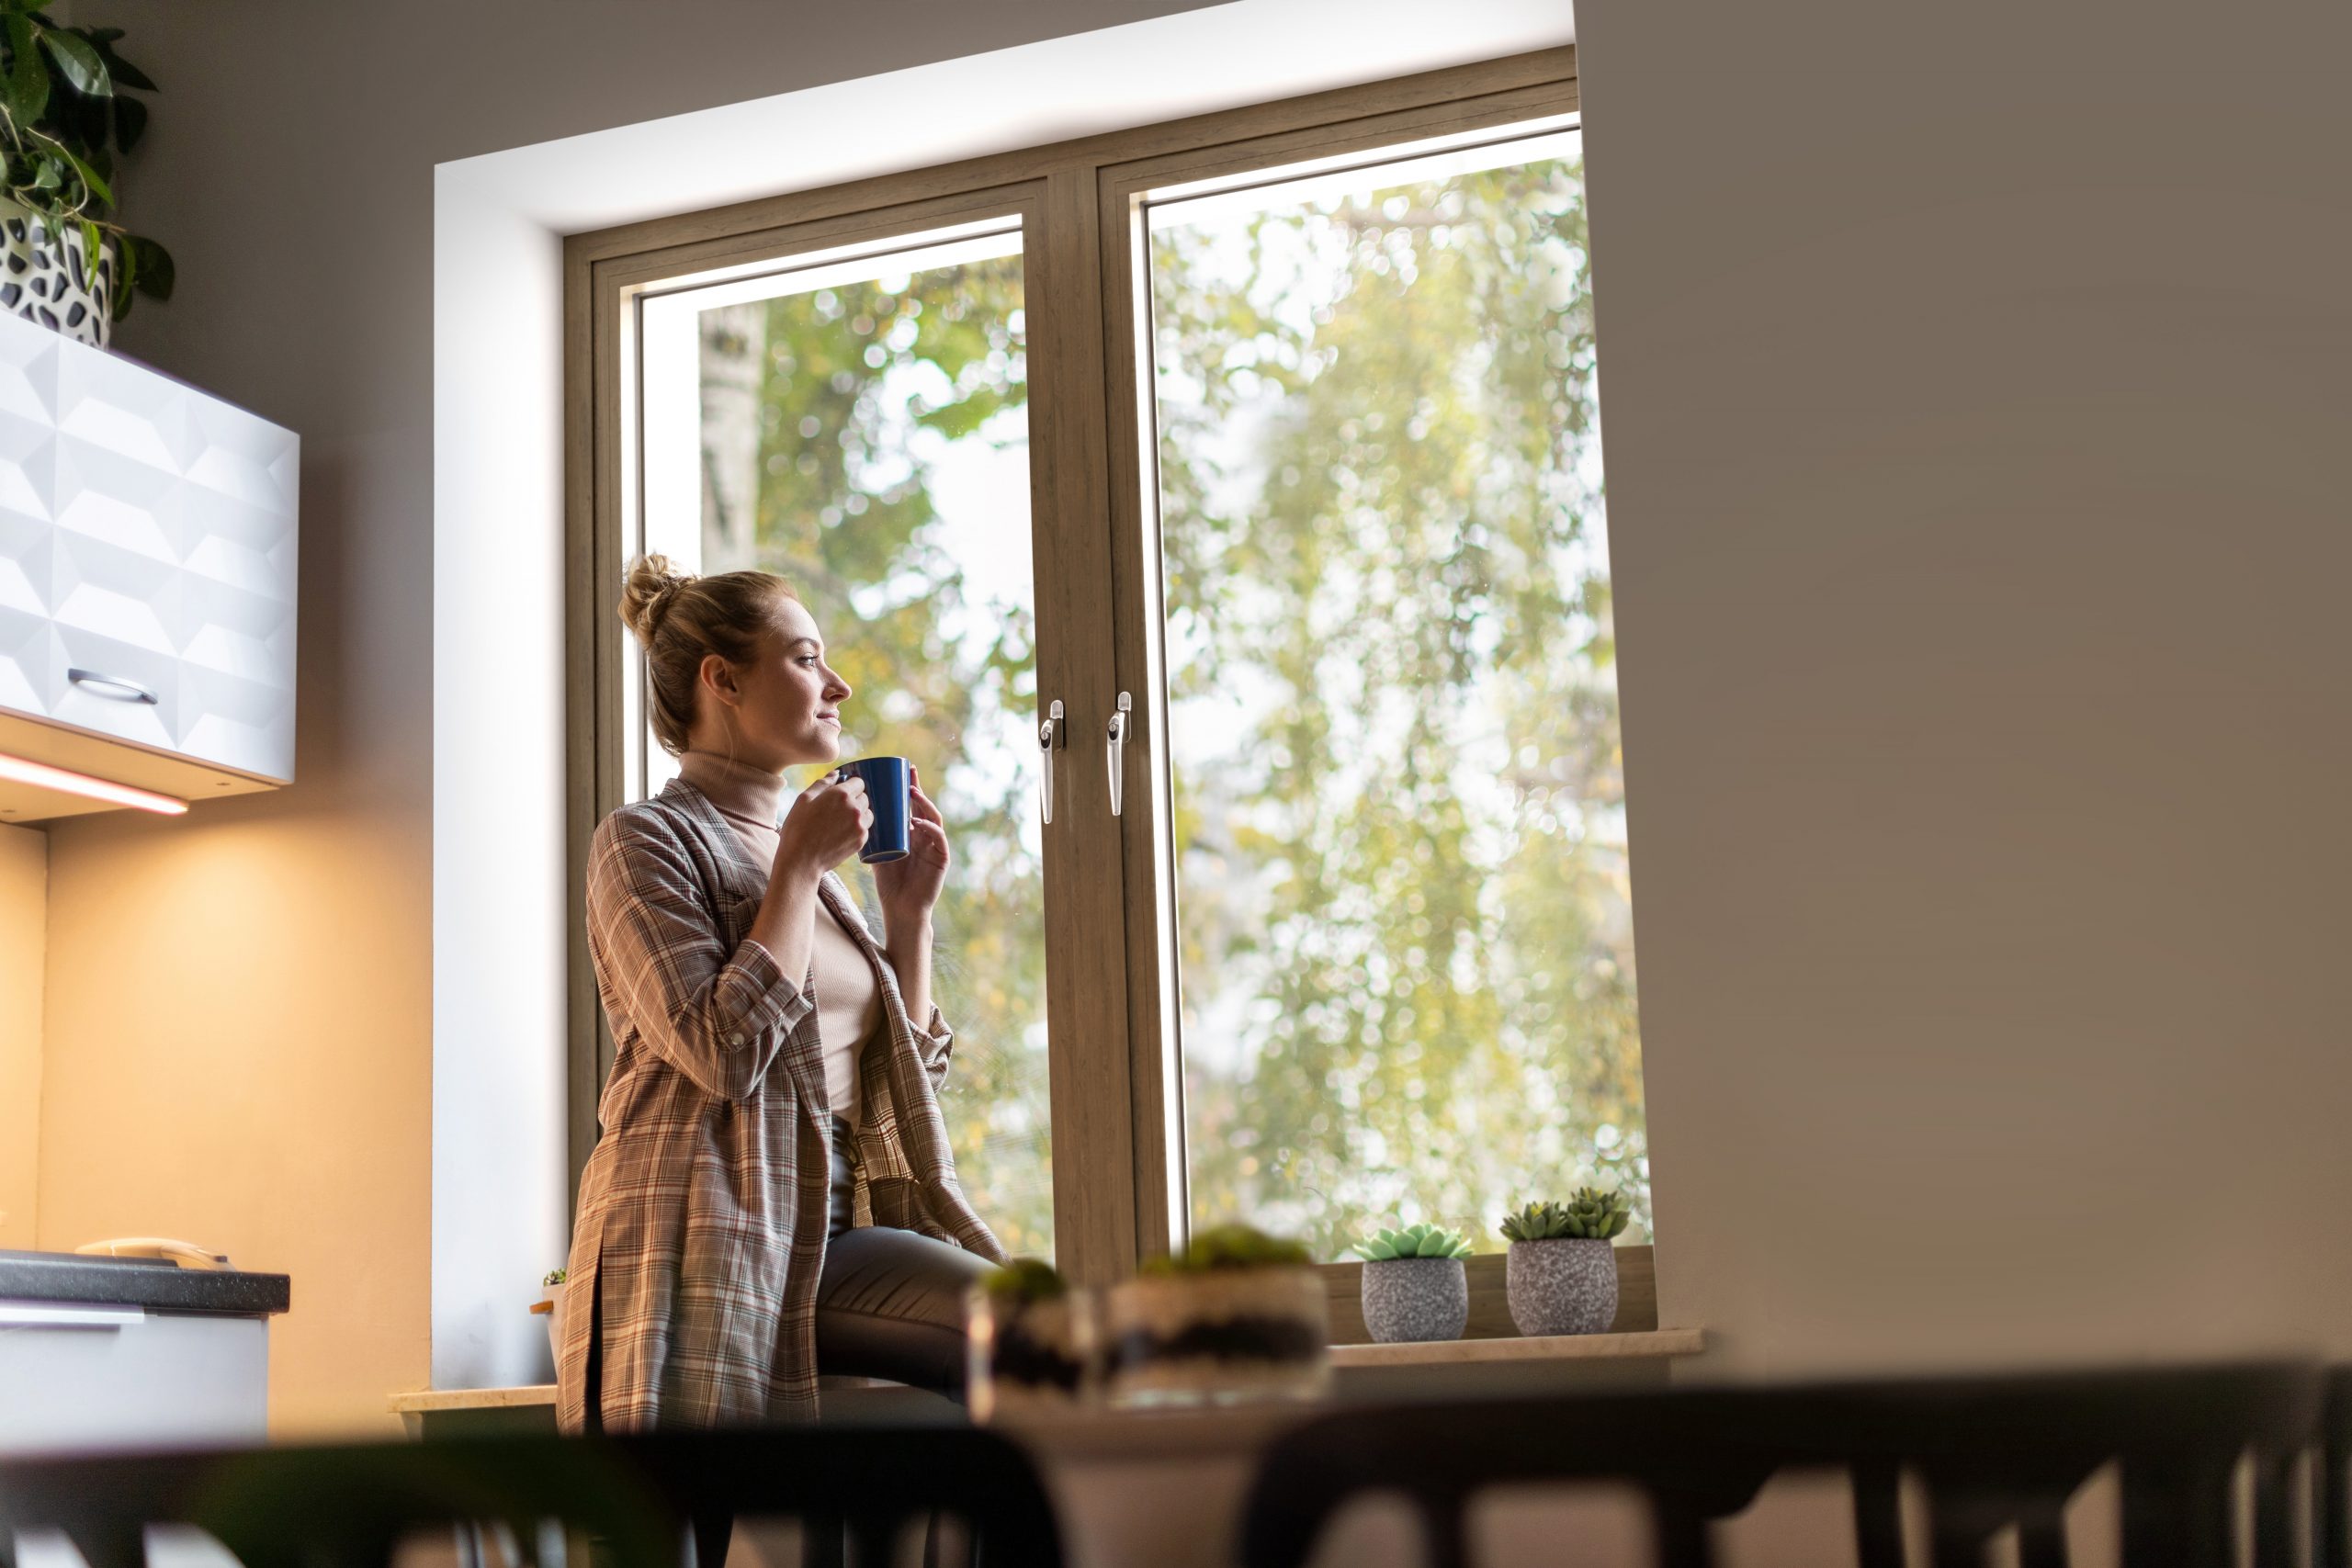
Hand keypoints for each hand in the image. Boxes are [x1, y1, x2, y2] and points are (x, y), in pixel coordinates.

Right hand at [776, 773, 869, 881]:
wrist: (801, 860)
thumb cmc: (798, 828)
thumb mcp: (804, 800)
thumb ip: (822, 783)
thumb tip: (837, 773)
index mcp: (840, 794)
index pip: (859, 782)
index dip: (850, 785)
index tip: (841, 792)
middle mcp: (854, 808)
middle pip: (864, 797)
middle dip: (854, 799)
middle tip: (837, 809)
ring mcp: (860, 826)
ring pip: (868, 813)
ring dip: (858, 813)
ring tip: (840, 821)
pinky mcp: (861, 840)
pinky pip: (865, 828)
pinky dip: (857, 828)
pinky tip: (841, 833)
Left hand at [873, 763, 949, 916]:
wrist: (901, 909)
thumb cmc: (890, 884)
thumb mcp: (878, 853)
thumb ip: (872, 836)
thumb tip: (851, 816)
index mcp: (913, 834)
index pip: (913, 806)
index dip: (911, 788)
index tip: (904, 770)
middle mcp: (926, 837)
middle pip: (925, 807)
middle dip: (918, 789)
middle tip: (910, 773)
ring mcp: (935, 847)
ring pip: (934, 819)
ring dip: (924, 805)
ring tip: (912, 794)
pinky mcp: (941, 859)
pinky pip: (939, 840)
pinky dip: (930, 829)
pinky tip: (918, 823)